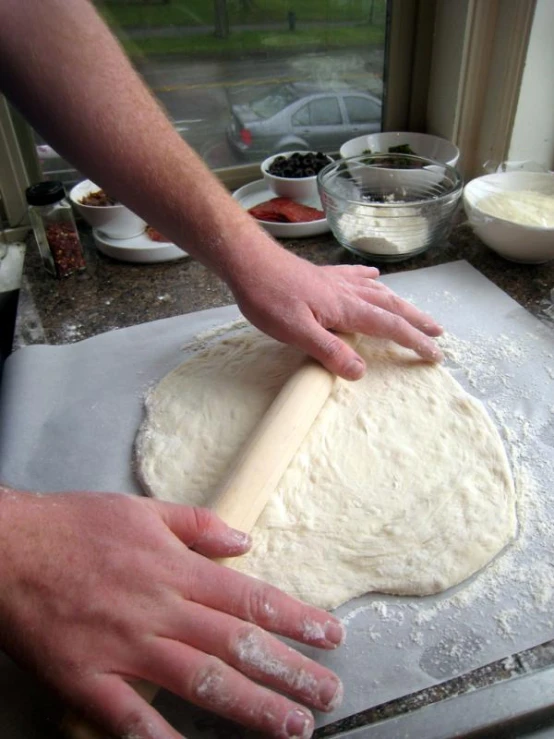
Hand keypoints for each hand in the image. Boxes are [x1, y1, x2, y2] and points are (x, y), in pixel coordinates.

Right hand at [0, 489, 343, 738]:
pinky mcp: (88, 679)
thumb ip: (198, 524)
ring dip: (251, 706)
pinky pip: (131, 718)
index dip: (296, 618)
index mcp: (175, 569)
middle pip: (237, 645)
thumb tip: (244, 541)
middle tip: (328, 693)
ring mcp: (125, 647)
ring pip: (200, 681)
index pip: (250, 598)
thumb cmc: (76, 525)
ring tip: (292, 727)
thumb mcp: (143, 510)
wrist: (9, 547)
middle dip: (289, 671)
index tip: (331, 635)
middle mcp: (160, 609)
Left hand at [230, 246, 442, 380]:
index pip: (389, 327)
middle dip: (417, 321)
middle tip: (439, 333)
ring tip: (415, 312)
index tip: (435, 354)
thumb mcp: (296, 332)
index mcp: (345, 309)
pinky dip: (370, 280)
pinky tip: (374, 277)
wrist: (248, 262)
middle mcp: (347, 292)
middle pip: (392, 307)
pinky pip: (355, 276)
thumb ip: (329, 351)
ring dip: (401, 303)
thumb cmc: (268, 298)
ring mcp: (335, 281)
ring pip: (378, 292)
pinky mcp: (322, 276)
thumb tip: (360, 371)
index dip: (414, 341)